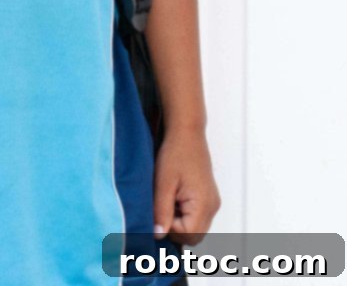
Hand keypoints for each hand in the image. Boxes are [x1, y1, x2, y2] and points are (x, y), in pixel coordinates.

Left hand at [152, 127, 220, 244]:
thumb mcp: (163, 183)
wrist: (186, 133)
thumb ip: (162, 211)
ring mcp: (212, 202)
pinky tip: (174, 197)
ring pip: (195, 228)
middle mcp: (212, 207)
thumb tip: (158, 235)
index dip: (169, 228)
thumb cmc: (175, 153)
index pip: (188, 235)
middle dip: (175, 229)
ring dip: (179, 222)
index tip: (159, 211)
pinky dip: (184, 214)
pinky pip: (197, 217)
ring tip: (168, 199)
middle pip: (194, 236)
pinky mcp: (208, 198)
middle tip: (162, 207)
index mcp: (204, 204)